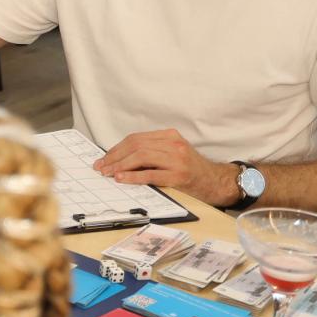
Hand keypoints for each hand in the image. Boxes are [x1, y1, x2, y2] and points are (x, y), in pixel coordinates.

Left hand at [94, 128, 236, 204]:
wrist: (215, 181)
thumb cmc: (189, 169)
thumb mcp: (171, 153)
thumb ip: (150, 152)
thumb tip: (118, 160)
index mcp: (169, 136)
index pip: (135, 139)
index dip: (116, 149)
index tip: (104, 159)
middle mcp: (173, 144)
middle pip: (136, 146)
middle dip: (114, 157)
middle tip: (101, 167)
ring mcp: (177, 159)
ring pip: (142, 157)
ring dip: (121, 166)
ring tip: (109, 173)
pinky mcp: (179, 176)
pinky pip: (151, 174)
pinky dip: (134, 176)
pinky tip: (122, 179)